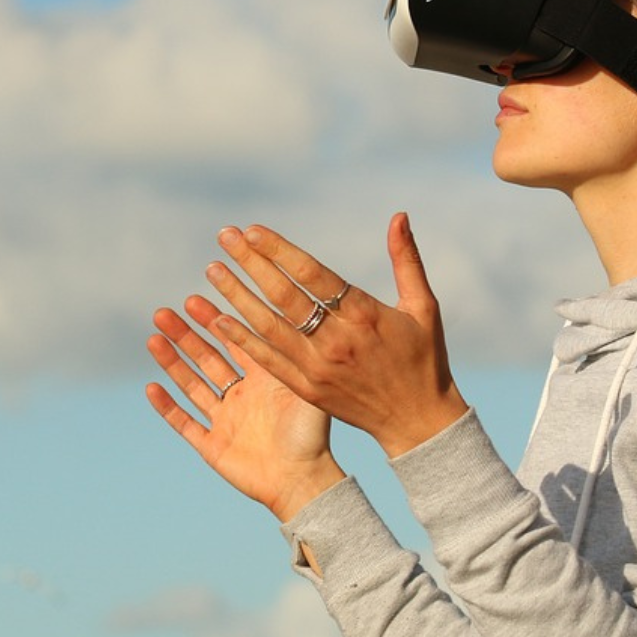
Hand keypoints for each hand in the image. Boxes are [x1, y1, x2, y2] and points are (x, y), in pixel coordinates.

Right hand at [146, 295, 345, 521]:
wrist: (304, 481)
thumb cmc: (313, 436)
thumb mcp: (304, 387)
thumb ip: (292, 354)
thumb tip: (286, 312)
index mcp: (263, 380)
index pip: (233, 342)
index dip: (213, 321)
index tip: (194, 298)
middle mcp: (241, 396)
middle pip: (206, 359)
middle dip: (185, 336)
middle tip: (164, 313)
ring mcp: (225, 421)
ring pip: (191, 385)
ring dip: (171, 362)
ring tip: (153, 338)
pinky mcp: (213, 446)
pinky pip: (185, 423)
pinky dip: (168, 406)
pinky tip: (152, 387)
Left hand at [205, 213, 468, 457]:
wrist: (418, 421)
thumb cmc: (424, 358)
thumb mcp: (423, 306)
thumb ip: (406, 259)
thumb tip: (398, 215)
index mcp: (364, 316)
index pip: (312, 274)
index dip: (279, 250)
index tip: (252, 231)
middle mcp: (336, 340)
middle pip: (284, 295)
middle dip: (251, 263)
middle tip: (224, 237)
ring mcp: (318, 367)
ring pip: (268, 326)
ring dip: (237, 297)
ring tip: (212, 271)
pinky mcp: (307, 390)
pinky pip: (268, 361)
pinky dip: (243, 340)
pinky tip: (220, 320)